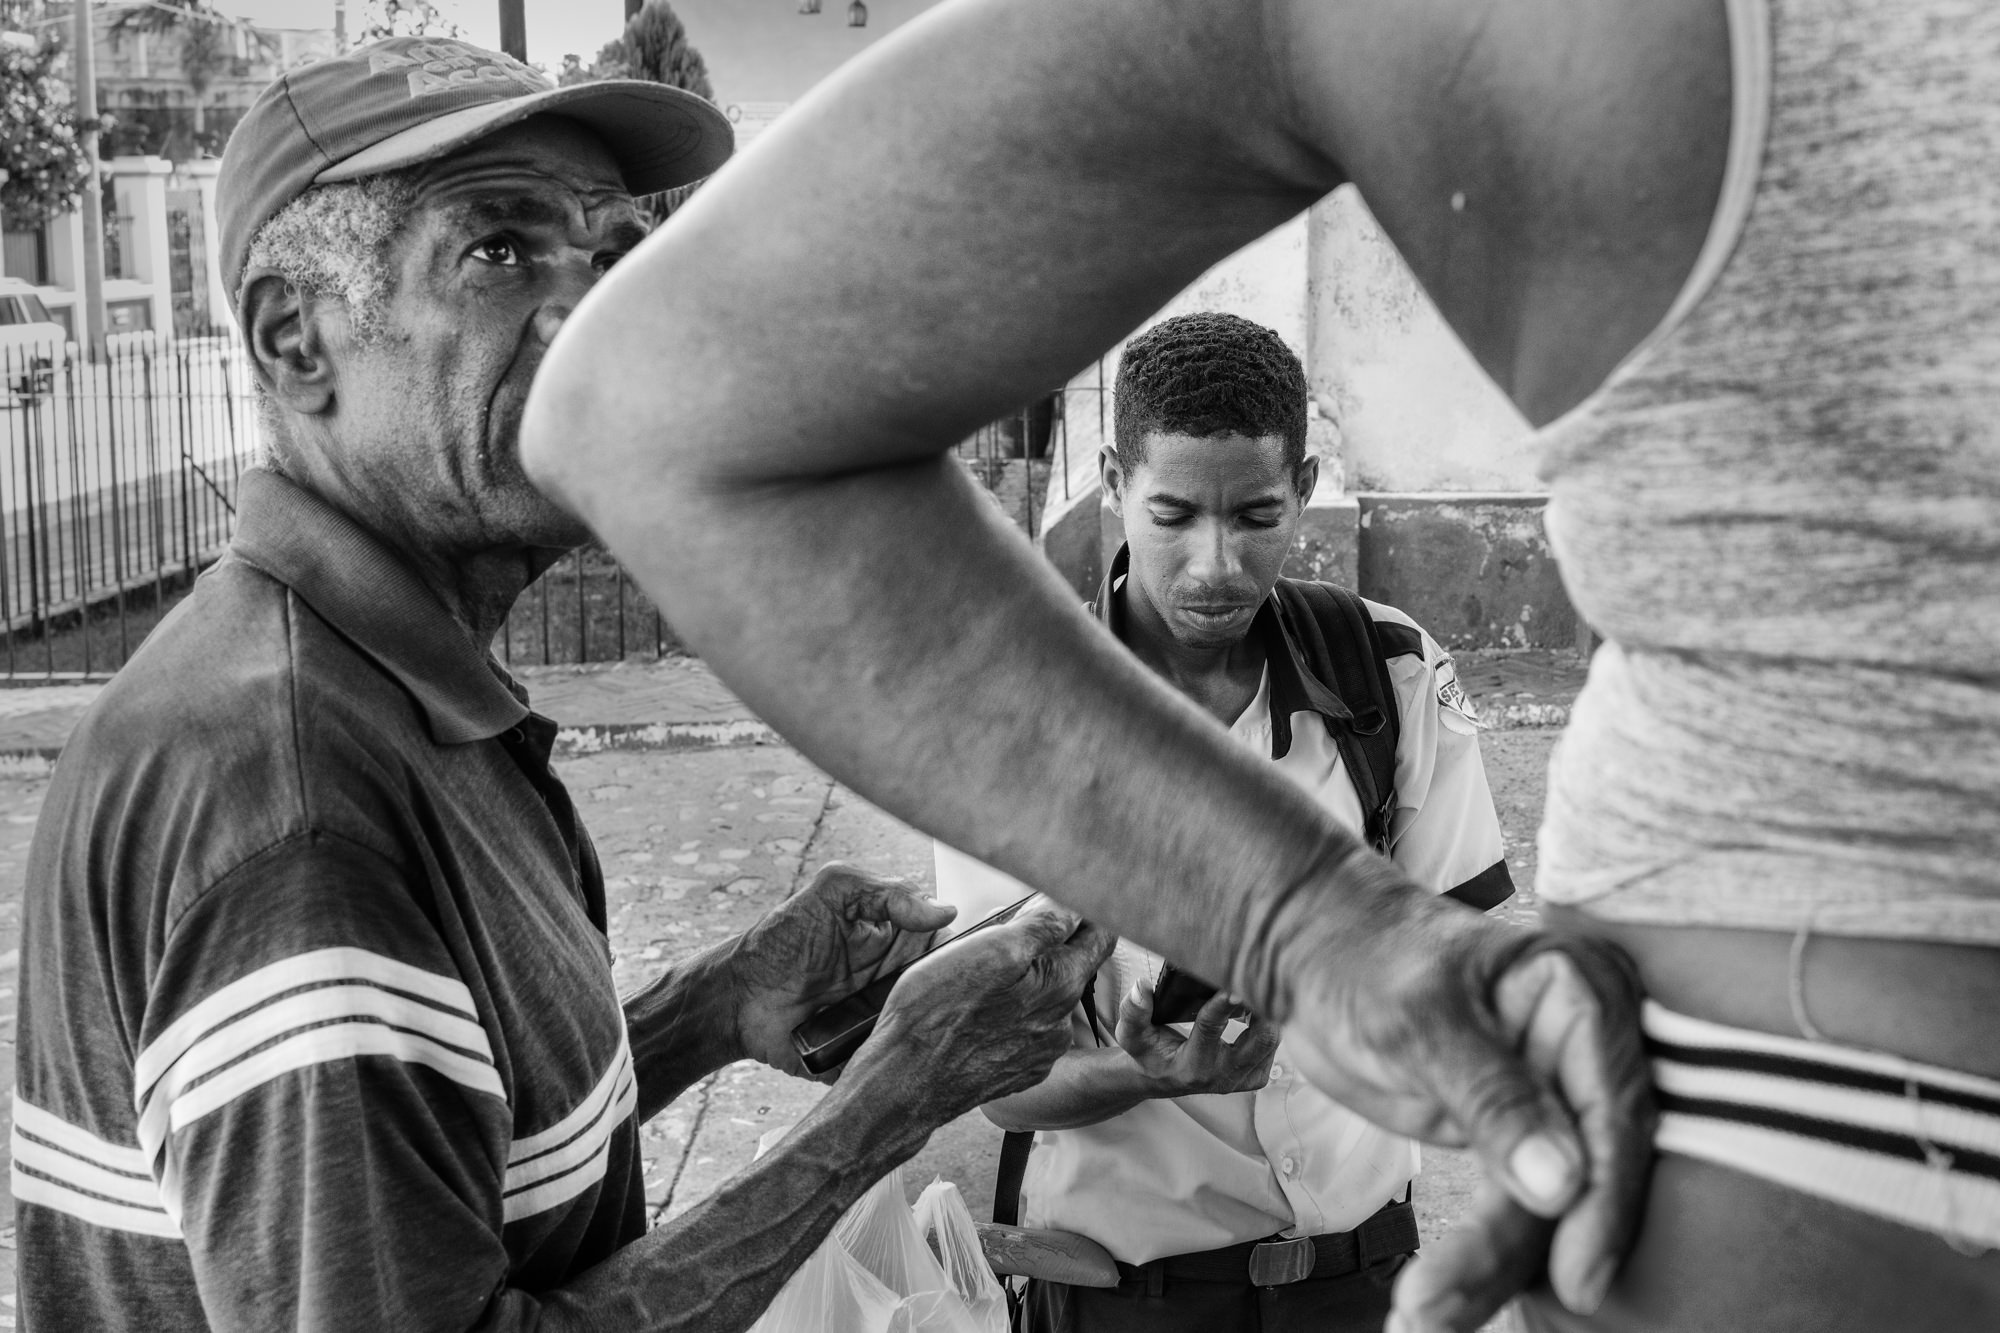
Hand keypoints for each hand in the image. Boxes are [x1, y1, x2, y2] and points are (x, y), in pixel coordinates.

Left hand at [725, 861, 956, 1075]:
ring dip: (943, 1031)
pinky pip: (904, 1063)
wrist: (738, 999)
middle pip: (952, 992)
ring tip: (954, 1033)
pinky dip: (915, 1064)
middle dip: (963, 997)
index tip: (982, 959)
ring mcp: (889, 1021)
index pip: (953, 946)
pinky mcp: (872, 1056)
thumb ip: (887, 892)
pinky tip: (925, 1060)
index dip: (970, 953)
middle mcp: (902, 981)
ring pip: (935, 1029)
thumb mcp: (832, 893)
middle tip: (970, 999)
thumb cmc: (781, 940)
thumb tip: (945, 911)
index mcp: (900, 940)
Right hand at [848, 899, 1115, 1126]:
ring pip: (1045, 997)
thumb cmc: (937, 1010)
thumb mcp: (991, 947)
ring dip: (1024, 977)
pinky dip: (1010, 1010)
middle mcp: (1061, 1024)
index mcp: (1063, 986)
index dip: (1082, 910)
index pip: (1100, 937)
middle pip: (1069, 965)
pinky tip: (977, 1010)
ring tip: (979, 972)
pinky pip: (1026, 1028)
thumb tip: (1073, 907)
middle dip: (1043, 942)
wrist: (903, 1082)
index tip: (1055, 897)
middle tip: (999, 928)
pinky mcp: (1018, 1072)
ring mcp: (1040, 1053)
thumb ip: (1044, 924)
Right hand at [1113, 979, 1279, 1096]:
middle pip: (1259, 1040)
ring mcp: (1240, 1080)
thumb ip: (1134, 1011)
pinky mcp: (1253, 1078)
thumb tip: (1143, 986)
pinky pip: (1272, 1049)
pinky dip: (1270, 1025)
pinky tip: (1260, 1005)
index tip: (1232, 981)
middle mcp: (1221, 1077)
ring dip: (1270, 1012)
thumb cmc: (1147, 1051)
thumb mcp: (1131, 1034)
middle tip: (1259, 975)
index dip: (1222, 1003)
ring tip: (1262, 983)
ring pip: (1270, 1042)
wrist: (1160, 1076)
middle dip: (1262, 1007)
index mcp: (1192, 1068)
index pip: (1211, 1028)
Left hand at [1259, 853, 1649, 1330]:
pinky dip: (1474, 1262)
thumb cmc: (1367, 959)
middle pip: (1586, 1173)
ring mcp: (1555, 1101)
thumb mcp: (1421, 1020)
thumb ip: (1492, 1098)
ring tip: (1421, 1316)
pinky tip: (1430, 1306)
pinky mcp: (1520, 1143)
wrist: (1313, 955)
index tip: (1579, 1279)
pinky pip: (1515, 1214)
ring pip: (1547, 1209)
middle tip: (1445, 1306)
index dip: (1602, 1202)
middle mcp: (1587, 1051)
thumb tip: (1562, 1187)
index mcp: (1586, 995)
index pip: (1616, 1112)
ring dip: (1489, 1270)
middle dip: (1529, 1251)